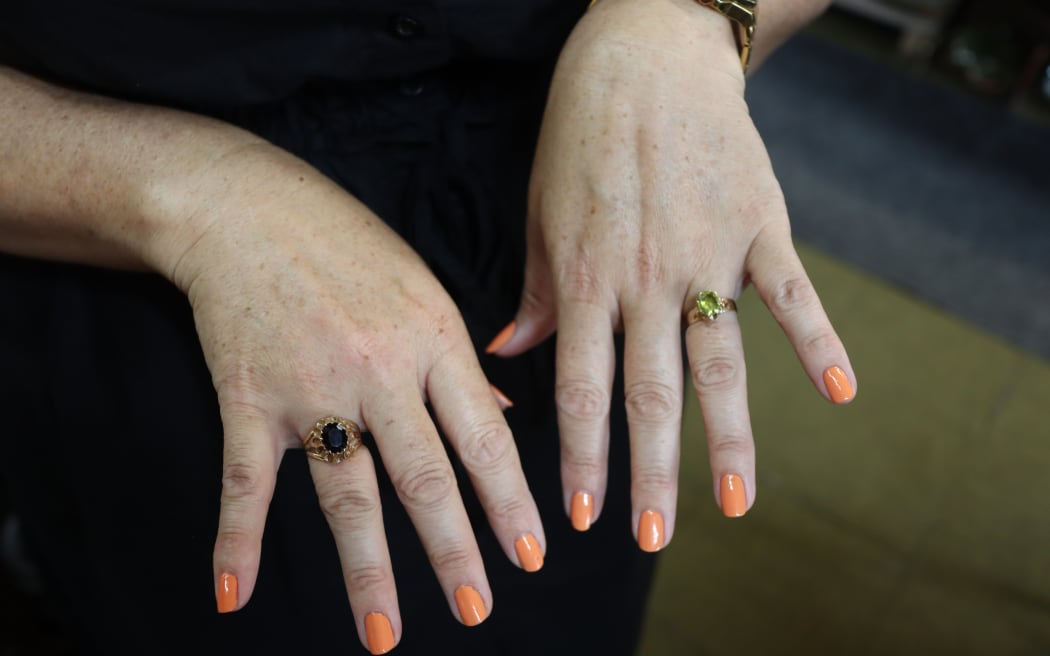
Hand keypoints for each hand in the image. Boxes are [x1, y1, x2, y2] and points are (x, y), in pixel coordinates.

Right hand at [166, 146, 544, 649]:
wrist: (246, 206)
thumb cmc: (346, 243)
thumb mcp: (424, 287)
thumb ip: (461, 360)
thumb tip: (502, 415)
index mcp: (433, 340)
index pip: (483, 437)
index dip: (510, 500)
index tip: (532, 554)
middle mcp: (380, 370)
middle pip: (425, 476)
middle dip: (455, 550)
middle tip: (479, 609)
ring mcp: (313, 388)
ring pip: (348, 493)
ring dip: (369, 570)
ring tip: (386, 636)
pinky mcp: (251, 397)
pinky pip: (247, 480)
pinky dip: (236, 539)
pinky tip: (234, 593)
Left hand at [489, 0, 854, 544]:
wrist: (645, 52)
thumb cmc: (581, 133)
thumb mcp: (540, 211)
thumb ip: (536, 290)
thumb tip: (506, 352)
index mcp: (585, 277)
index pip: (581, 387)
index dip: (581, 455)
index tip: (583, 514)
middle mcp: (645, 277)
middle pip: (651, 394)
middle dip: (649, 472)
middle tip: (652, 538)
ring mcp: (707, 253)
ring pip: (720, 364)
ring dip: (729, 439)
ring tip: (735, 504)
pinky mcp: (760, 224)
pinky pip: (792, 293)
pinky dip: (818, 342)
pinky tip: (838, 395)